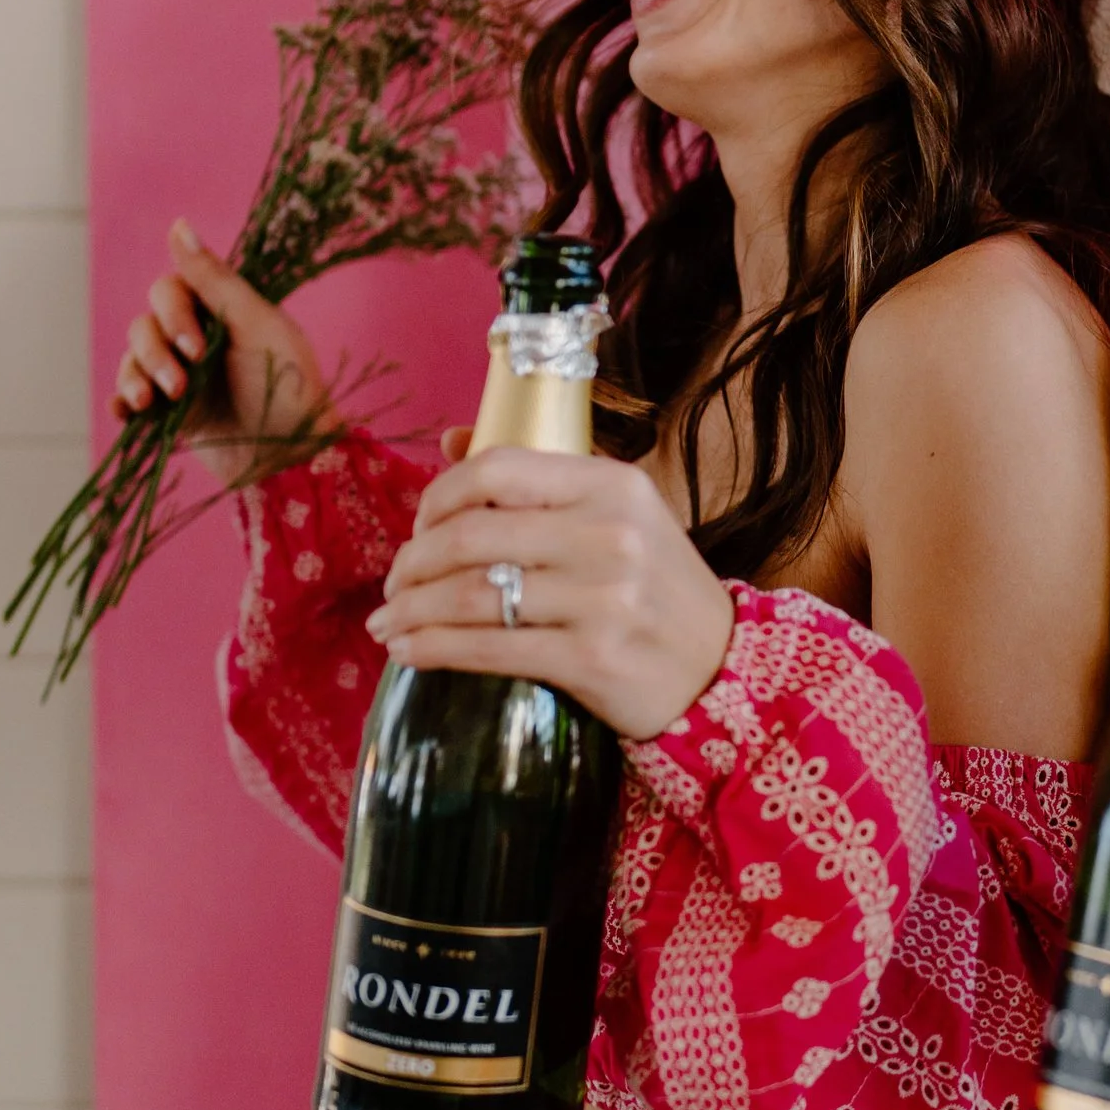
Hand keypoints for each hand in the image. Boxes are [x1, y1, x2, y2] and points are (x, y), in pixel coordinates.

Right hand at [113, 221, 331, 488]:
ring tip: (154, 404)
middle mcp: (197, 337)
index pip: (170, 289)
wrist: (292, 457)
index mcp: (221, 310)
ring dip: (136, 376)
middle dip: (156, 353)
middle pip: (145, 324)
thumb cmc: (288, 386)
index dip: (173, 314)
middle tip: (181, 384)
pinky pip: (128, 397)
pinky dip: (122, 401)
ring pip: (133, 358)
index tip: (197, 346)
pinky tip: (127, 412)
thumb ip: (215, 279)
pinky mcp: (170, 412)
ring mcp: (181, 374)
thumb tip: (178, 223)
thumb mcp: (258, 326)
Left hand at [367, 448, 736, 740]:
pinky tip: (409, 652)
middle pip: (470, 536)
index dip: (438, 497)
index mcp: (612, 485)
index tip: (419, 527)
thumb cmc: (656, 588)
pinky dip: (432, 650)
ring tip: (388, 624)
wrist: (721, 669)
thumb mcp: (620, 515)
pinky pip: (488, 650)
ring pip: (470, 596)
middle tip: (393, 585)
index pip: (496, 470)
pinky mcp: (591, 659)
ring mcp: (603, 599)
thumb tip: (450, 439)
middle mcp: (609, 535)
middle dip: (411, 563)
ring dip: (410, 611)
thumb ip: (539, 480)